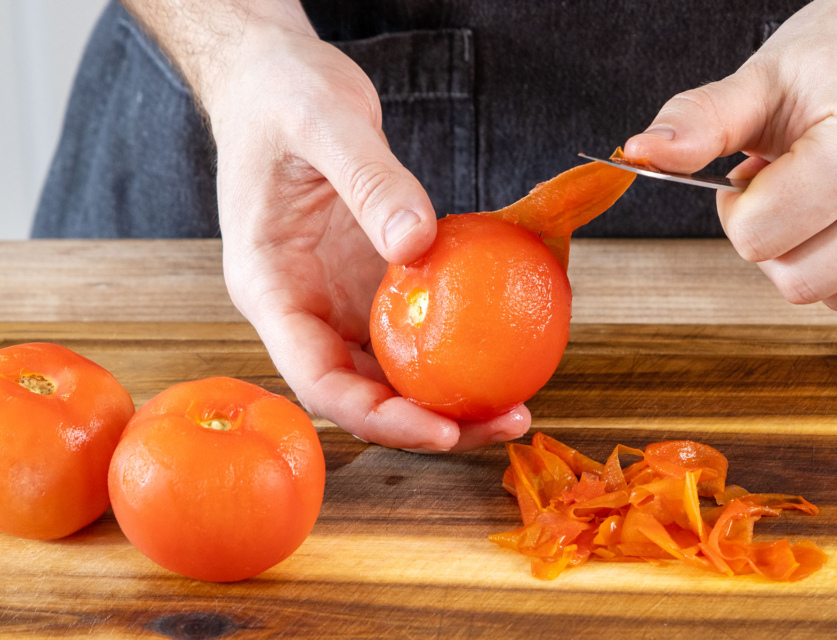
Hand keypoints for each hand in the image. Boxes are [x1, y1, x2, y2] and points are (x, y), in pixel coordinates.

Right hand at [160, 7, 529, 450]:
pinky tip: (502, 345)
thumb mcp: (325, 124)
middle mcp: (302, 309)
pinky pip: (413, 325)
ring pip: (389, 369)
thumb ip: (370, 183)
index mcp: (271, 289)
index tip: (440, 429)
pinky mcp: (368, 280)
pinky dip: (454, 344)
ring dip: (448, 394)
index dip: (377, 417)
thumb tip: (419, 246)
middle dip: (429, 421)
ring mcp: (337, 298)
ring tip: (515, 402)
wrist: (275, 80)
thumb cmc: (281, 97)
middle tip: (505, 420)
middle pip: (360, 392)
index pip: (317, 379)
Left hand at [625, 0, 836, 309]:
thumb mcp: (767, 79)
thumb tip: (639, 154)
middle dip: (772, 239)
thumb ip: (700, 122)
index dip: (737, 208)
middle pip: (795, 281)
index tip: (753, 172)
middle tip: (788, 186)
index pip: (758, 239)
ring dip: (813, 253)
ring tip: (828, 192)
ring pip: (836, 296)